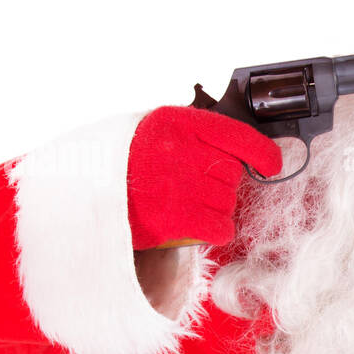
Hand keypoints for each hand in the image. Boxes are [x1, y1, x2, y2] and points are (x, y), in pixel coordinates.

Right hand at [126, 106, 282, 249]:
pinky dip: (216, 230)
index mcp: (176, 123)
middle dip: (220, 184)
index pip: (236, 135)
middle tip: (191, 188)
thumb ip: (193, 137)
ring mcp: (179, 185)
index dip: (261, 152)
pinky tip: (198, 226)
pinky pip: (221, 227)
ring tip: (183, 204)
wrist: (82, 194)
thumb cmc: (123, 166)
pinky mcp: (176, 218)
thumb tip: (241, 153)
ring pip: (228, 201)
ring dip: (215, 207)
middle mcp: (180, 151)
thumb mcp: (154, 134)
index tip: (271, 164)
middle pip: (231, 173)